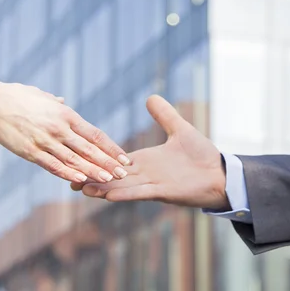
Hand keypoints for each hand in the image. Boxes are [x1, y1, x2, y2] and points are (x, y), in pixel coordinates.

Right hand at [0, 81, 129, 182]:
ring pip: (75, 159)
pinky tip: (81, 180)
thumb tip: (62, 101)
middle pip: (89, 148)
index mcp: (65, 114)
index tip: (124, 157)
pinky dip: (68, 173)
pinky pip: (53, 165)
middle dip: (108, 162)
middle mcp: (59, 128)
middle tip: (124, 173)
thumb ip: (53, 102)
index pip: (94, 134)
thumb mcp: (39, 95)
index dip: (111, 147)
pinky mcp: (30, 151)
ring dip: (93, 170)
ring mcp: (45, 141)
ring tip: (109, 180)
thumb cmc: (15, 96)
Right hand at [71, 95, 228, 209]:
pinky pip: (139, 192)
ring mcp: (152, 184)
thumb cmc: (202, 155)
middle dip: (92, 176)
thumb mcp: (180, 129)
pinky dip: (124, 193)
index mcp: (145, 160)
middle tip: (68, 178)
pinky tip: (107, 194)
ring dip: (101, 187)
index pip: (115, 159)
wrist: (221, 174)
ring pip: (121, 186)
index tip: (77, 157)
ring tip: (80, 187)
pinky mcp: (162, 192)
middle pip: (112, 175)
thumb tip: (150, 97)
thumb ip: (164, 115)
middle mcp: (145, 174)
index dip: (97, 158)